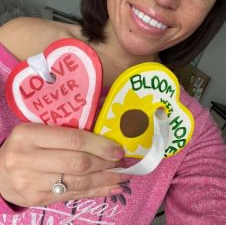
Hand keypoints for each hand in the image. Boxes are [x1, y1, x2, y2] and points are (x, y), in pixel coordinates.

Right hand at [0, 123, 128, 206]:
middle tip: (122, 162)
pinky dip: (95, 192)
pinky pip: (72, 195)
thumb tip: (102, 130)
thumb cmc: (23, 145)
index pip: (73, 139)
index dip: (99, 144)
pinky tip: (110, 188)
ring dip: (105, 180)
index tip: (117, 148)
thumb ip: (64, 130)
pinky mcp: (37, 200)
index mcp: (29, 134)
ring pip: (77, 182)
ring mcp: (31, 183)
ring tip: (122, 176)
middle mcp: (27, 159)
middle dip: (105, 163)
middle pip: (77, 163)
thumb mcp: (36, 130)